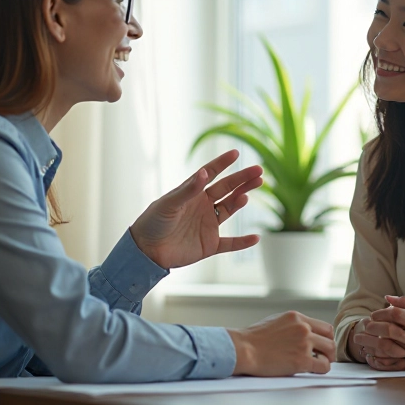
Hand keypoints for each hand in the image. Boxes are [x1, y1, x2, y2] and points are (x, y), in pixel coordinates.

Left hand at [130, 150, 262, 268]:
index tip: (236, 153)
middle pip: (226, 189)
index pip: (210, 174)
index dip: (222, 163)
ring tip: (248, 194)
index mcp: (191, 193)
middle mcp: (202, 206)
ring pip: (230, 209)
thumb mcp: (169, 204)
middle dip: (242, 180)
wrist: (145, 251)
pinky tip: (256, 237)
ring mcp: (207, 225)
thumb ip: (188, 190)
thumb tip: (205, 172)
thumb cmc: (153, 223)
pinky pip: (230, 243)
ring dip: (240, 201)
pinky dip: (243, 242)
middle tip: (258, 172)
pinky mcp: (209, 245)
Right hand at [228, 311, 334, 375]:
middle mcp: (303, 328)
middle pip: (330, 337)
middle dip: (328, 348)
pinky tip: (313, 370)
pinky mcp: (302, 360)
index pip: (323, 326)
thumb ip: (292, 325)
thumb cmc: (253, 338)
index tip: (321, 345)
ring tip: (318, 363)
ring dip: (326, 358)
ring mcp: (304, 343)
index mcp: (296, 317)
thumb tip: (300, 334)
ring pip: (330, 351)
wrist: (244, 349)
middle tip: (324, 356)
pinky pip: (324, 366)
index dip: (324, 337)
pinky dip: (322, 369)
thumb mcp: (275, 321)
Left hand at [356, 295, 404, 369]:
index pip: (399, 315)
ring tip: (364, 338)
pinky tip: (372, 353)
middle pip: (392, 332)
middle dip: (375, 327)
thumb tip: (387, 298)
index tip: (374, 314)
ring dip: (374, 342)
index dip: (383, 312)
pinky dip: (381, 358)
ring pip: (391, 349)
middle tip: (366, 325)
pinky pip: (395, 363)